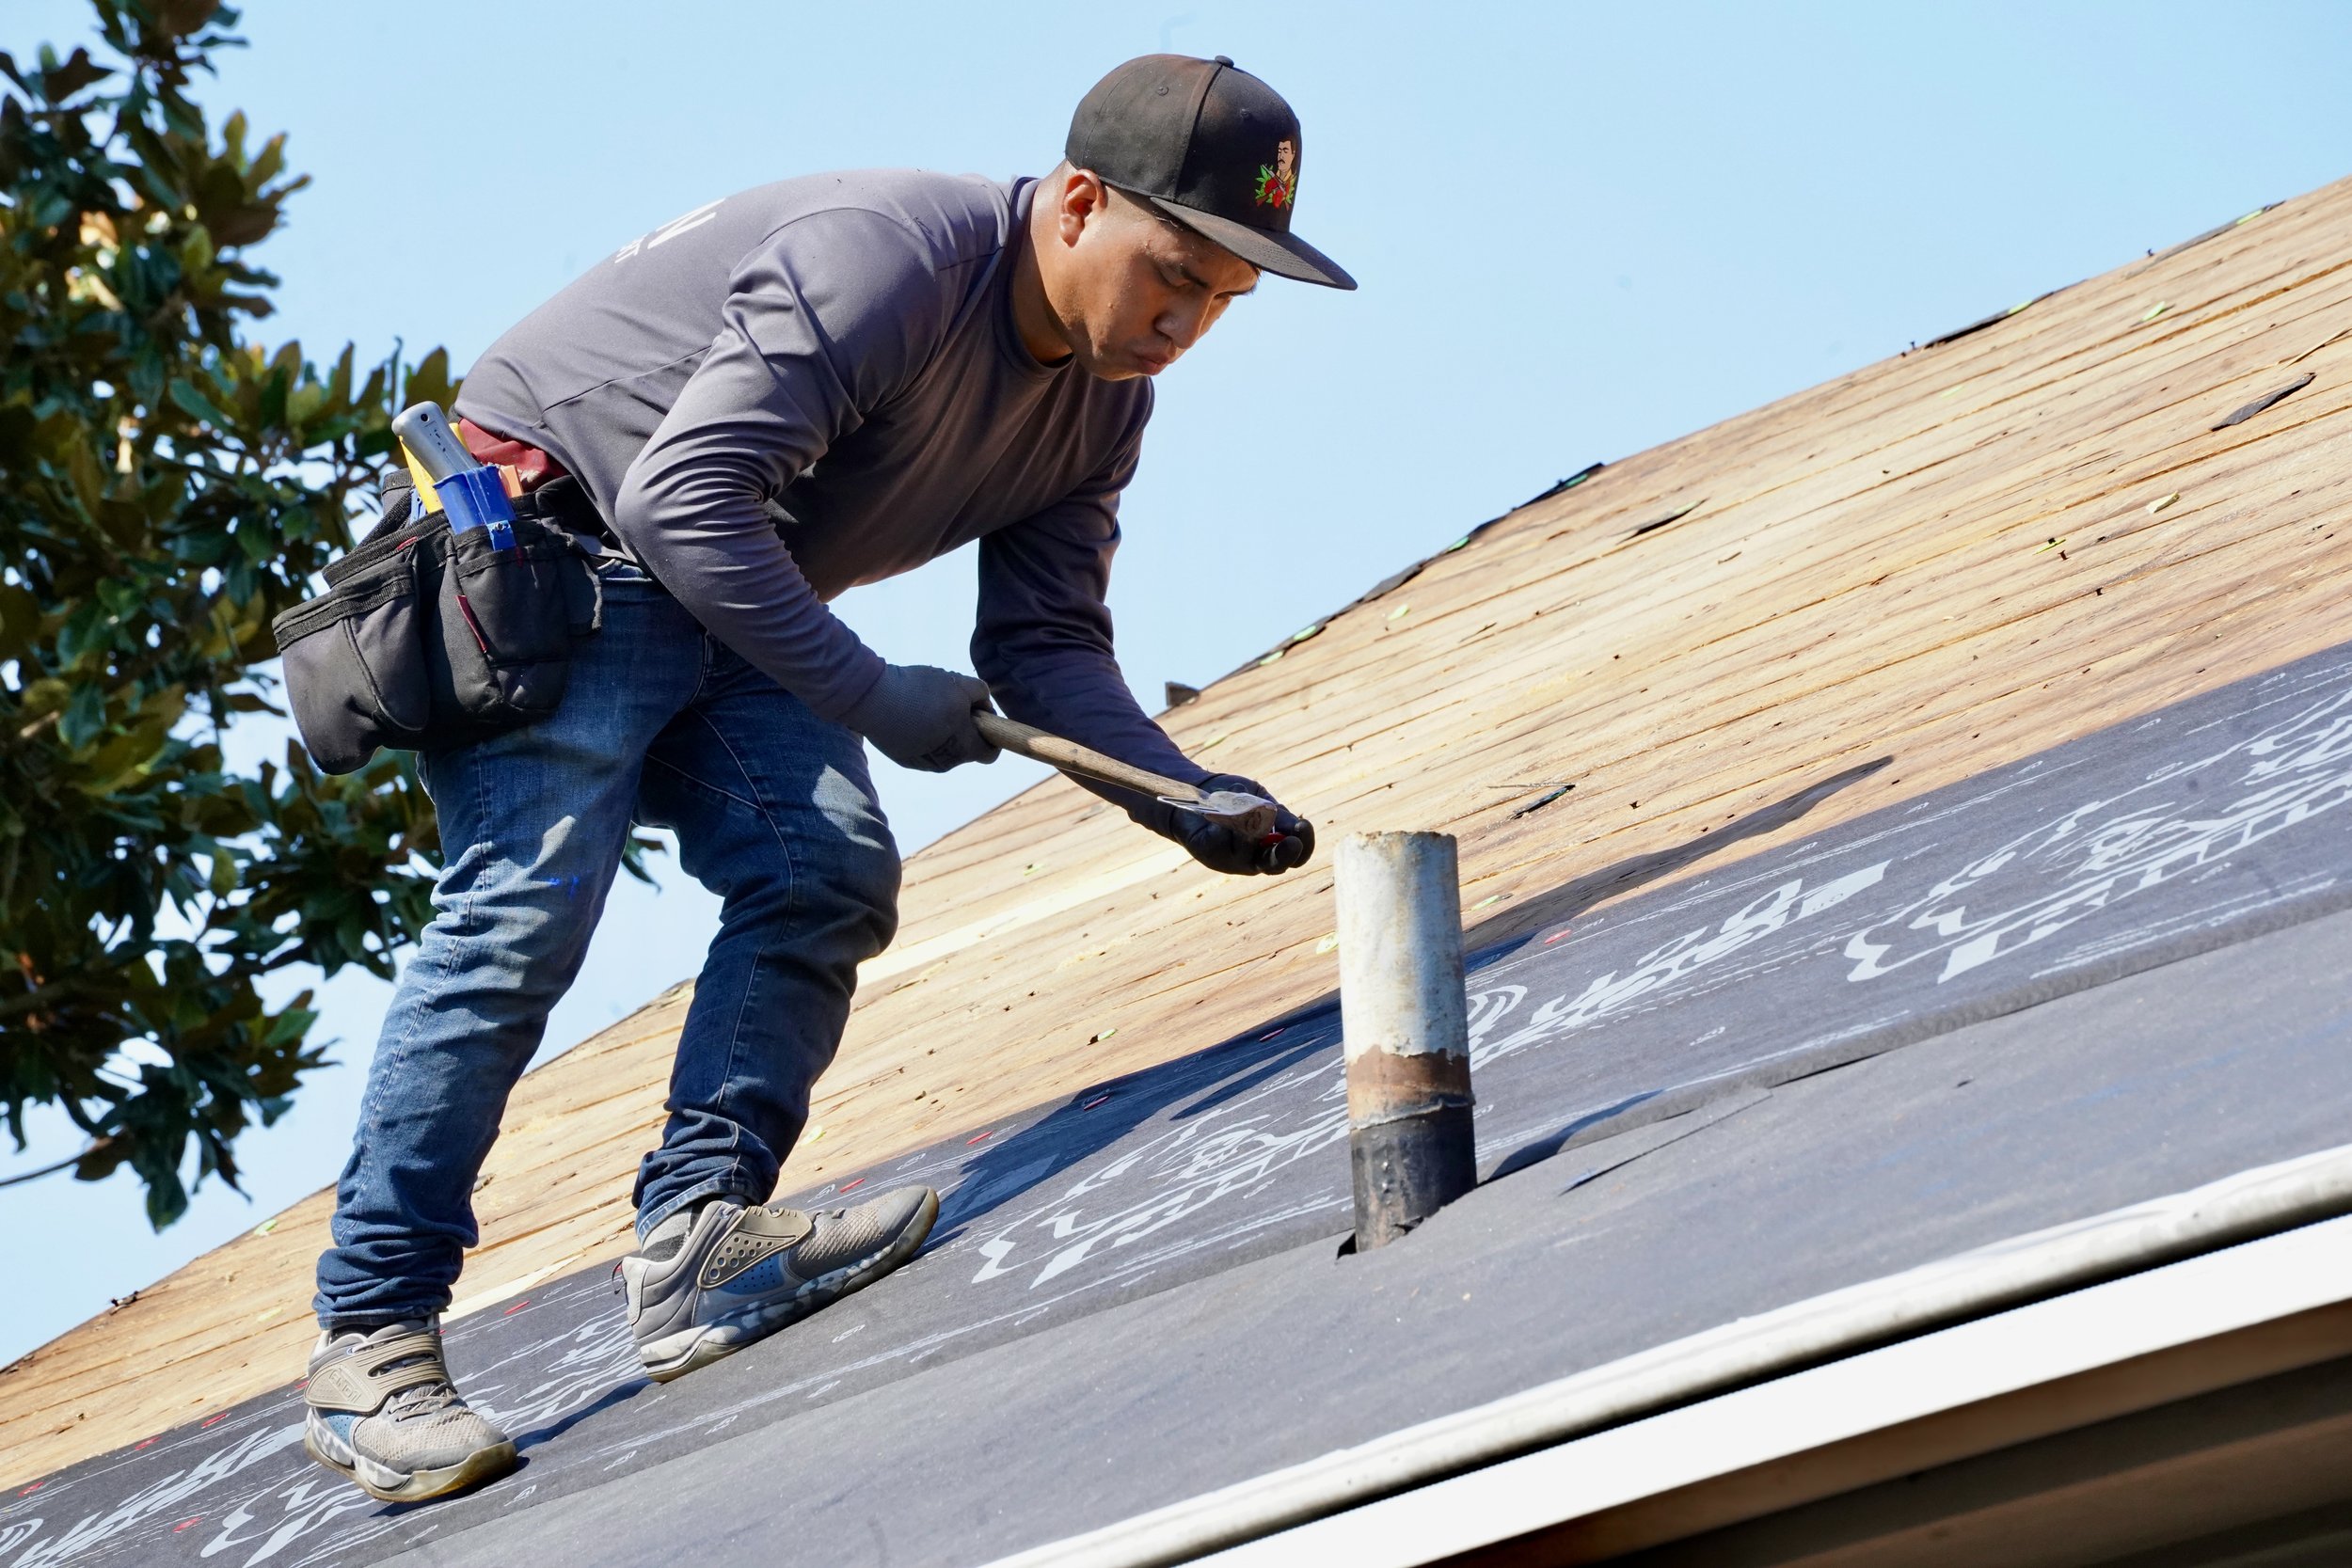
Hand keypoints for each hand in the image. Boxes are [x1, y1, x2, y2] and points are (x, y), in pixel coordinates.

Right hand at [843, 665, 1000, 771]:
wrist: (871, 699)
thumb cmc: (919, 692)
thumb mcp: (958, 684)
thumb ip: (981, 694)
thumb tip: (985, 706)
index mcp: (963, 748)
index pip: (990, 753)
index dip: (992, 734)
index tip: (982, 717)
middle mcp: (945, 763)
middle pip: (966, 747)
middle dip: (964, 726)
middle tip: (949, 701)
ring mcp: (922, 764)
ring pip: (944, 746)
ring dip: (942, 728)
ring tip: (925, 704)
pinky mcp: (903, 758)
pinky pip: (923, 746)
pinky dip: (922, 731)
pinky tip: (910, 712)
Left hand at [1139, 772, 1315, 875]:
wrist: (1196, 790)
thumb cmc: (1234, 798)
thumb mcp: (1262, 803)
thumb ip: (1280, 816)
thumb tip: (1298, 828)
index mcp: (1271, 849)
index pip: (1295, 857)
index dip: (1304, 846)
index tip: (1303, 826)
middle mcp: (1253, 861)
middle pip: (1275, 866)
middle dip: (1285, 854)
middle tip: (1292, 842)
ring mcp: (1229, 860)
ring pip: (1248, 847)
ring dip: (1247, 815)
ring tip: (1237, 791)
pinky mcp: (1208, 852)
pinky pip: (1224, 836)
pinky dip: (1226, 812)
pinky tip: (1220, 800)